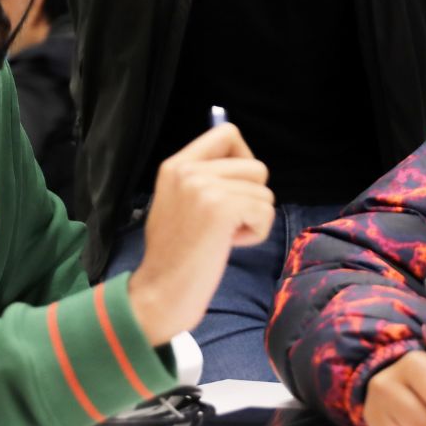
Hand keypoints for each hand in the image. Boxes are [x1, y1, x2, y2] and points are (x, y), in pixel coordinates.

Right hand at [126, 123, 273, 344]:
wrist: (160, 292)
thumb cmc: (175, 255)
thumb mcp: (178, 202)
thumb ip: (203, 179)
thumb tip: (245, 165)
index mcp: (176, 164)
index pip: (227, 133)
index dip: (244, 158)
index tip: (236, 188)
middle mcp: (188, 169)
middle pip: (256, 167)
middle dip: (251, 198)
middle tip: (223, 224)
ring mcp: (203, 187)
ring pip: (264, 192)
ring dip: (252, 219)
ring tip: (221, 236)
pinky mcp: (220, 208)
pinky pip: (265, 212)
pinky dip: (255, 233)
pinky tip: (227, 245)